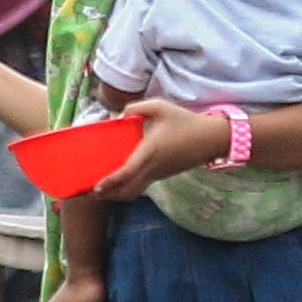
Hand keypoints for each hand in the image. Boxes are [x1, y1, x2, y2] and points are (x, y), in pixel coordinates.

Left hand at [94, 104, 227, 200]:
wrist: (211, 139)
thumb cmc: (186, 121)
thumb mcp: (161, 107)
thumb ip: (137, 108)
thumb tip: (119, 115)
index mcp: (150, 151)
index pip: (127, 172)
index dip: (110, 182)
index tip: (96, 187)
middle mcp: (153, 167)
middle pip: (127, 191)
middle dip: (108, 195)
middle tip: (90, 191)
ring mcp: (158, 174)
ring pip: (135, 191)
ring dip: (117, 194)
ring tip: (102, 189)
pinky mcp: (163, 175)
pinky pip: (142, 186)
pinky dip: (128, 188)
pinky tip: (120, 180)